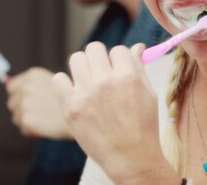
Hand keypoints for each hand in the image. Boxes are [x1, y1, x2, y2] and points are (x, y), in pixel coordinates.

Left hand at [6, 66, 71, 138]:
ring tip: (46, 119)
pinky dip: (33, 131)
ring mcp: (25, 103)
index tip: (33, 102)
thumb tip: (7, 83)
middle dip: (23, 110)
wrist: (83, 115)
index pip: (11, 87)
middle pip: (12, 103)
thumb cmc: (70, 101)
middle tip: (42, 112)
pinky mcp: (27, 119)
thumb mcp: (53, 82)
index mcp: (32, 75)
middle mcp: (26, 87)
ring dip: (28, 121)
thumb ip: (32, 84)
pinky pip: (24, 129)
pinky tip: (47, 126)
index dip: (21, 96)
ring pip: (16, 118)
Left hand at [52, 42, 177, 184]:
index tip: (117, 70)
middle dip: (99, 59)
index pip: (118, 49)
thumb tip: (136, 47)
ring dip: (82, 68)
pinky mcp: (70, 107)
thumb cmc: (142, 127)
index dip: (118, 60)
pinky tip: (74, 93)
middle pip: (94, 48)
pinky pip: (58, 79)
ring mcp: (86, 94)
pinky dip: (64, 84)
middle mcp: (105, 82)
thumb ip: (139, 67)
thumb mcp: (148, 94)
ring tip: (88, 82)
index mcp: (128, 76)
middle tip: (101, 73)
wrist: (131, 158)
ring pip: (76, 58)